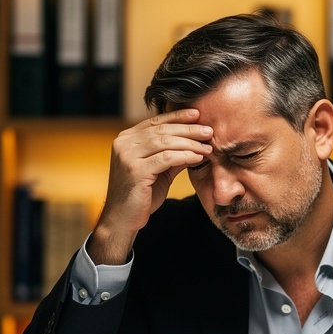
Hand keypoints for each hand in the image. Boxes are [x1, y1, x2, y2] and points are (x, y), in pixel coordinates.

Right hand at [87, 109, 212, 263]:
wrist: (123, 219)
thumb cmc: (141, 195)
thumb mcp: (159, 170)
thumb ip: (173, 155)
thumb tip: (196, 142)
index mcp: (126, 138)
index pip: (156, 121)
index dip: (177, 116)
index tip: (197, 114)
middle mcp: (124, 143)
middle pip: (162, 130)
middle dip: (189, 129)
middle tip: (209, 130)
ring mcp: (127, 156)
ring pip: (165, 142)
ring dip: (190, 143)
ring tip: (208, 146)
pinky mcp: (135, 170)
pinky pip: (166, 158)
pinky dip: (185, 156)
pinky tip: (197, 157)